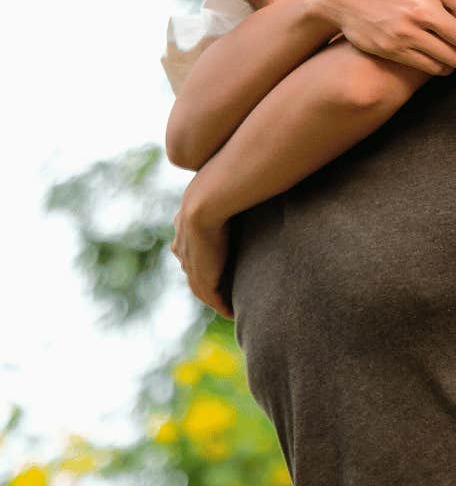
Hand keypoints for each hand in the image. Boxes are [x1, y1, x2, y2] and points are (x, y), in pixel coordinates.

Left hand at [171, 181, 233, 318]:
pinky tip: (233, 311)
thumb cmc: (219, 186)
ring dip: (215, 296)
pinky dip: (221, 305)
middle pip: (194, 270)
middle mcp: (182, 248)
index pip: (191, 248)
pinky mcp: (201, 278)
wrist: (206, 201)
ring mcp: (190, 264)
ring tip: (231, 304)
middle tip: (224, 289)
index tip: (219, 262)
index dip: (204, 257)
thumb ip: (227, 189)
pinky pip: (212, 298)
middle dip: (207, 279)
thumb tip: (244, 174)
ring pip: (202, 286)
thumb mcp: (220, 188)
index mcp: (182, 227)